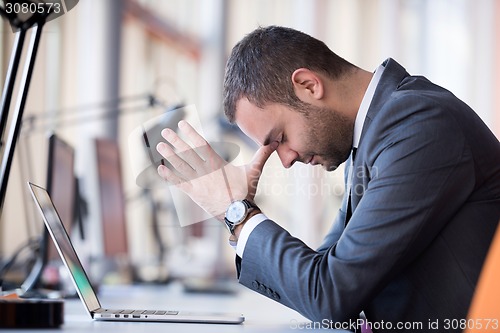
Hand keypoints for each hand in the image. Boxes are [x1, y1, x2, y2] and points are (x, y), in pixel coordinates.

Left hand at [156, 120, 276, 220]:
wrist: (238, 212)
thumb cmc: (246, 192)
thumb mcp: (254, 171)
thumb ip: (262, 155)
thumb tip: (274, 142)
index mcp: (216, 163)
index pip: (200, 143)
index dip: (190, 132)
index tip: (181, 124)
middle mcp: (204, 170)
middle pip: (186, 152)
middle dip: (175, 140)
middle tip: (165, 130)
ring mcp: (197, 182)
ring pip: (180, 165)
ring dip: (169, 154)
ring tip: (160, 145)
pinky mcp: (194, 193)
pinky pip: (178, 182)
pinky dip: (169, 175)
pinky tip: (160, 168)